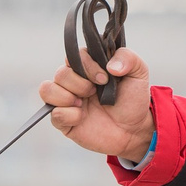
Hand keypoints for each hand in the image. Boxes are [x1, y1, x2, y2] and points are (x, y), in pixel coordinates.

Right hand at [40, 46, 155, 161]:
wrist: (134, 129)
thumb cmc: (132, 100)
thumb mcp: (139, 73)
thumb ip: (128, 58)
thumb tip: (110, 65)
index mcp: (88, 68)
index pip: (74, 56)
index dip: (87, 65)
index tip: (104, 78)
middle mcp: (74, 82)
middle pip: (60, 73)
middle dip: (78, 83)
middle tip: (95, 92)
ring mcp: (66, 101)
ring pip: (47, 89)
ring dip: (66, 96)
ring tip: (83, 104)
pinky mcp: (64, 121)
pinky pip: (53, 114)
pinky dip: (68, 115)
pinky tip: (82, 118)